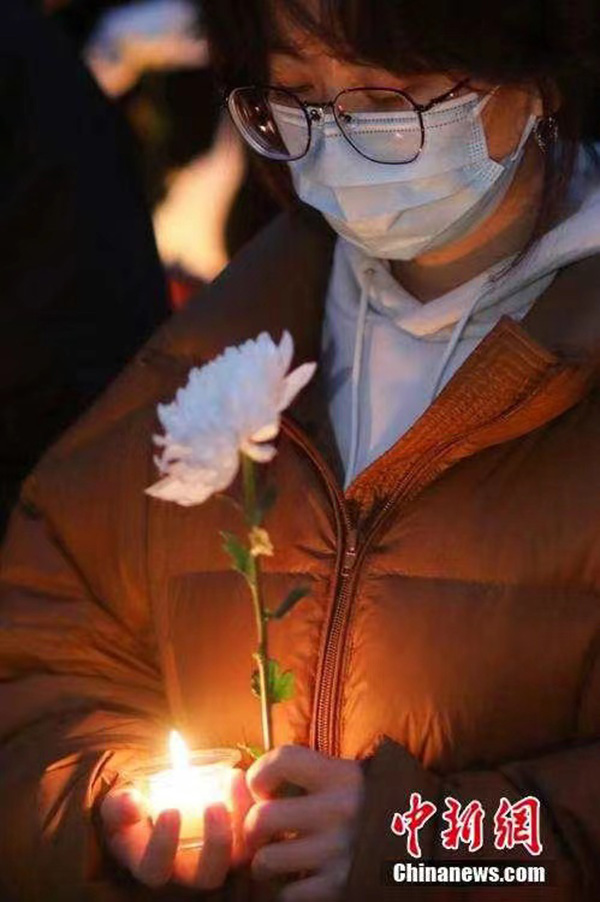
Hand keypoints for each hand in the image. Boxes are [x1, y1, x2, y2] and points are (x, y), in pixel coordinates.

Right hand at [100, 769, 251, 888]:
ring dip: (242, 819)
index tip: (170, 811)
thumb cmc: (135, 812)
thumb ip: (118, 806)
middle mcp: (187, 871)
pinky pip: (254, 833)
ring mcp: (217, 858)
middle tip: (214, 805)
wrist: (155, 807)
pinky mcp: (238, 840)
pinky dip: (251, 806)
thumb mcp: (118, 808)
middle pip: (208, 876)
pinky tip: (239, 777)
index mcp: (152, 865)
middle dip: (216, 843)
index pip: (156, 871)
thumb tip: (130, 801)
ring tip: (233, 780)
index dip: (163, 846)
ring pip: (239, 856)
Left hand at [245, 745, 363, 901]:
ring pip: (266, 861)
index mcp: (340, 775)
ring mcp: (340, 851)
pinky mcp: (341, 886)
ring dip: (264, 864)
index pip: (281, 759)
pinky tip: (299, 880)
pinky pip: (287, 895)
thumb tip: (236, 781)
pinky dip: (286, 891)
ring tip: (277, 859)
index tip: (261, 788)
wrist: (426, 843)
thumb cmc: (369, 806)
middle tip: (261, 833)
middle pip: (262, 817)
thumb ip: (299, 776)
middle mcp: (340, 810)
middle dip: (252, 829)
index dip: (259, 773)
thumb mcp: (344, 778)